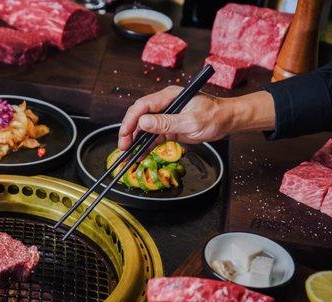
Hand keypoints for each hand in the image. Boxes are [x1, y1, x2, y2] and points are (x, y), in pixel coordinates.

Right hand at [118, 86, 276, 150]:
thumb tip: (143, 122)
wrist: (228, 120)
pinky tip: (140, 154)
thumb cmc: (214, 116)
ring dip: (136, 140)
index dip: (130, 120)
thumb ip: (166, 123)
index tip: (125, 134)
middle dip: (129, 132)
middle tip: (123, 147)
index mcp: (169, 97)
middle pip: (139, 116)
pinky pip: (154, 136)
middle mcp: (165, 104)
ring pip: (144, 127)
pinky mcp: (169, 126)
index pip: (142, 106)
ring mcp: (166, 115)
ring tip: (128, 154)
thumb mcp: (190, 121)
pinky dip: (146, 145)